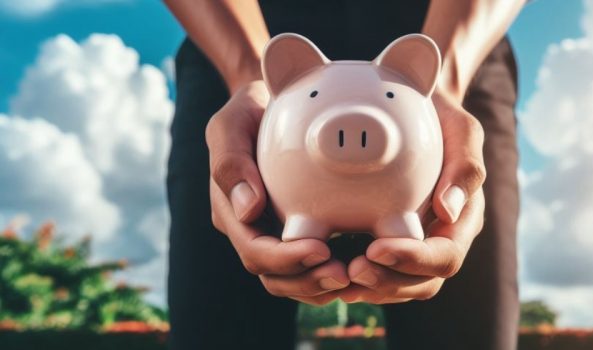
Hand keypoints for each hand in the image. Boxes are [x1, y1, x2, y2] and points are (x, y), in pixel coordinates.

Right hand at [207, 81, 349, 304]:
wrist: (275, 105)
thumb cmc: (252, 111)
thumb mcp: (232, 122)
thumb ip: (231, 161)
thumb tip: (249, 210)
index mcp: (233, 212)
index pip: (255, 251)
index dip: (285, 259)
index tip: (320, 248)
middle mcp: (254, 231)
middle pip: (276, 276)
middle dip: (308, 280)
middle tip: (346, 273)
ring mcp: (277, 235)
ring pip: (295, 280)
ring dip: (322, 285)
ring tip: (355, 276)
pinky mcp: (301, 232)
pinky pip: (315, 266)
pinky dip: (334, 275)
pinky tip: (361, 269)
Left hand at [339, 88, 487, 302]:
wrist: (418, 109)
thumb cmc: (441, 118)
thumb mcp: (461, 130)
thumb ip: (465, 166)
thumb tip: (447, 211)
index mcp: (463, 221)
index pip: (445, 257)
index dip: (413, 261)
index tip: (377, 248)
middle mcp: (440, 240)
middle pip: (422, 283)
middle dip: (386, 282)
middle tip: (350, 270)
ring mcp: (416, 245)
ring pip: (398, 287)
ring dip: (369, 287)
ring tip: (337, 277)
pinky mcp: (390, 242)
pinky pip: (377, 274)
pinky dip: (355, 279)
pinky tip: (328, 269)